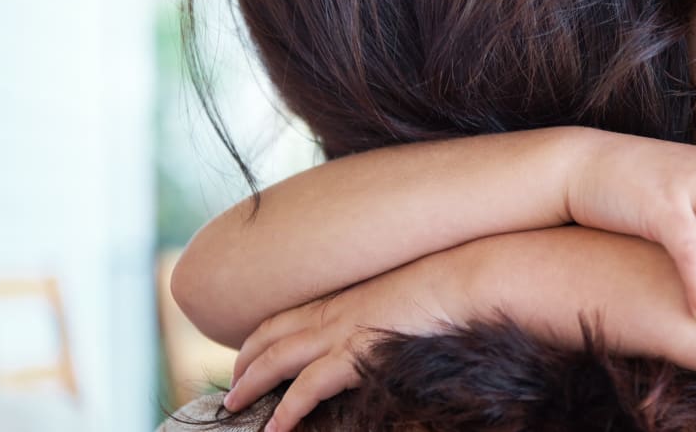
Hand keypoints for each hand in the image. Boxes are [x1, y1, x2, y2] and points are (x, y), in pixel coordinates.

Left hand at [221, 257, 458, 431]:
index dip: (261, 335)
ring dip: (250, 383)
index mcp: (344, 296)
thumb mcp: (403, 294)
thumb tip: (383, 324)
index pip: (287, 314)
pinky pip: (308, 387)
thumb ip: (383, 308)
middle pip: (270, 334)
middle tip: (231, 386)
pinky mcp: (355, 353)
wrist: (463, 279)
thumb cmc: (444, 285)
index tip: (248, 354)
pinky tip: (276, 427)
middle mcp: (334, 311)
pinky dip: (287, 409)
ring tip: (234, 405)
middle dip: (244, 361)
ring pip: (277, 359)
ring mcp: (341, 330)